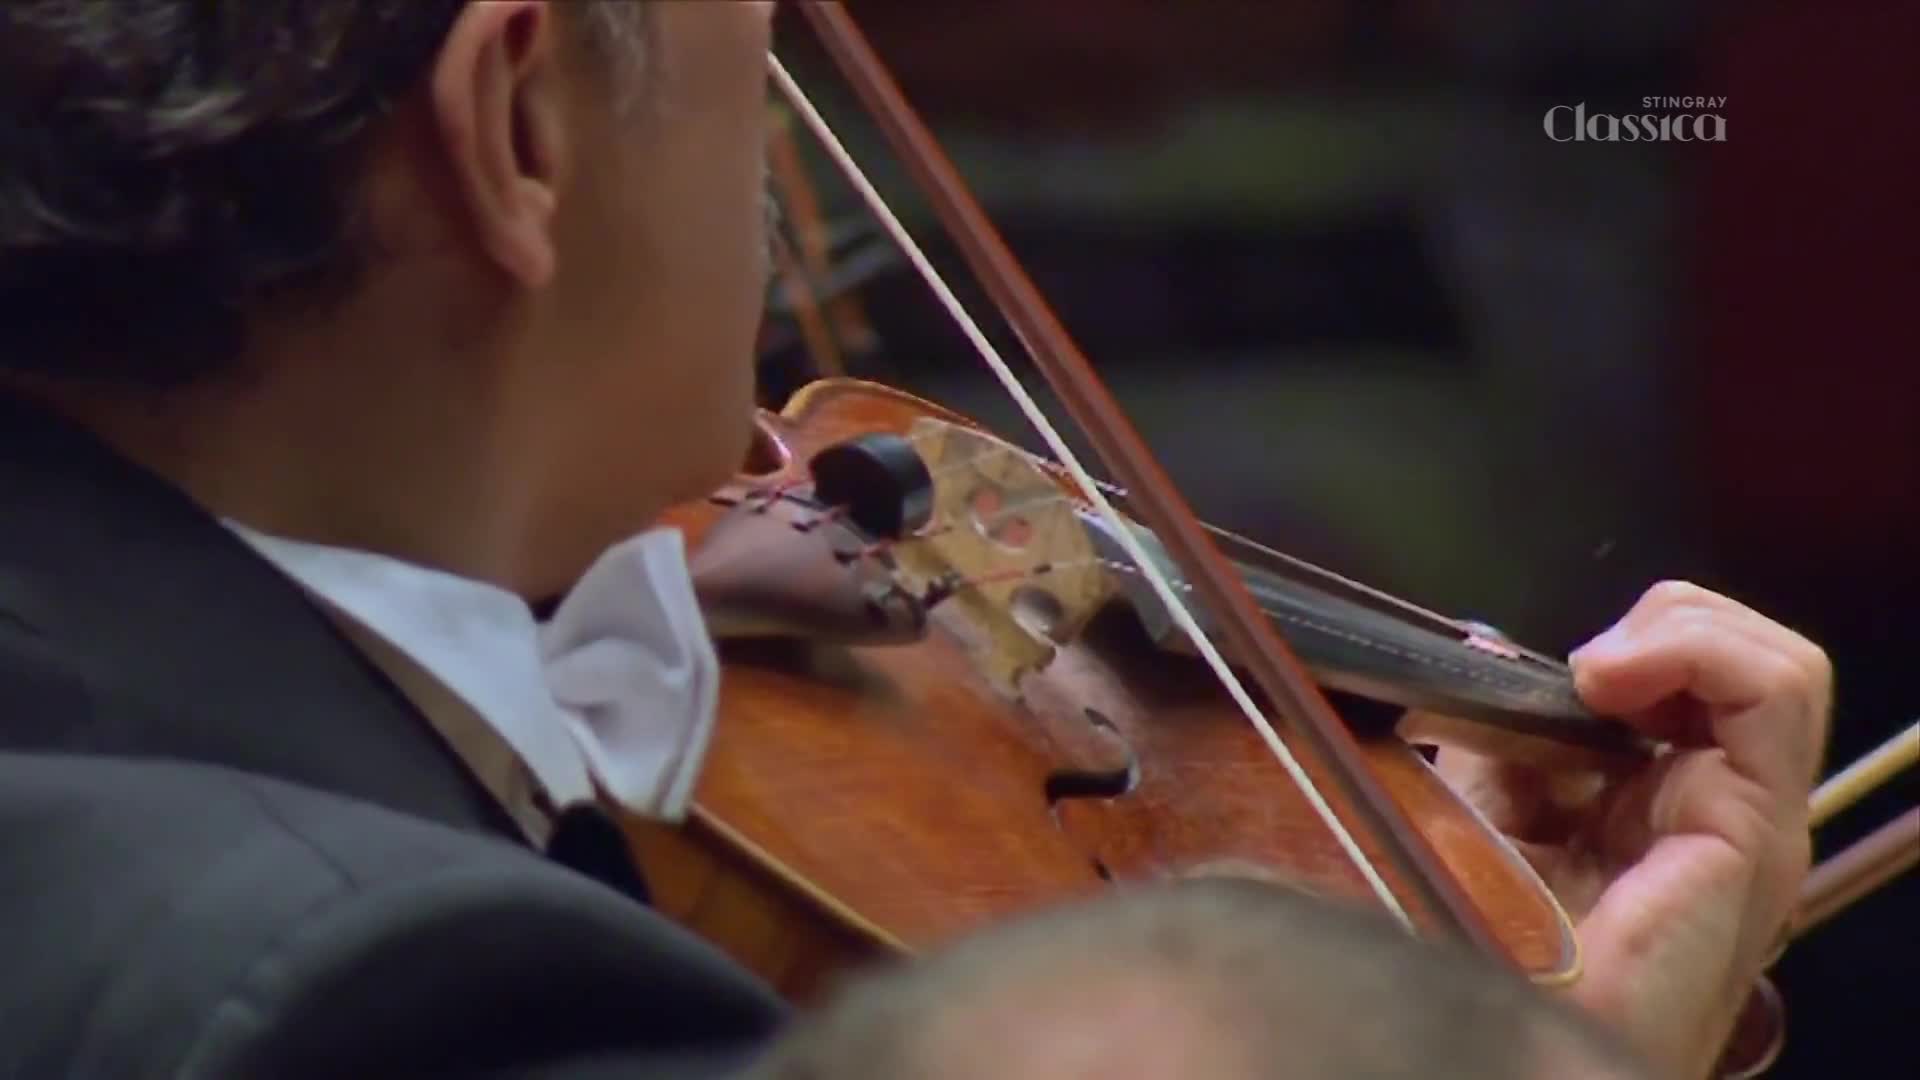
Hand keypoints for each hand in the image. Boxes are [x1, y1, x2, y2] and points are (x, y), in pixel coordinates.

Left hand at [1434, 581, 1828, 1078]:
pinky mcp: (1750, 830)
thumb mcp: (1479, 806)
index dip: (1619, 643)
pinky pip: (1773, 692)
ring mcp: (1745, 821)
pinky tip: (1611, 680)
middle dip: (1659, 622)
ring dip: (1680, 629)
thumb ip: (1497, 734)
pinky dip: (1696, 648)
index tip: (1532, 676)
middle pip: (1741, 658)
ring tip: (1598, 674)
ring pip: (1775, 664)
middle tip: (1578, 671)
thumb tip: (1484, 649)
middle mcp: (1716, 810)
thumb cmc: (1485, 945)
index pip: (1691, 673)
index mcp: (1658, 802)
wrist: (1500, 1035)